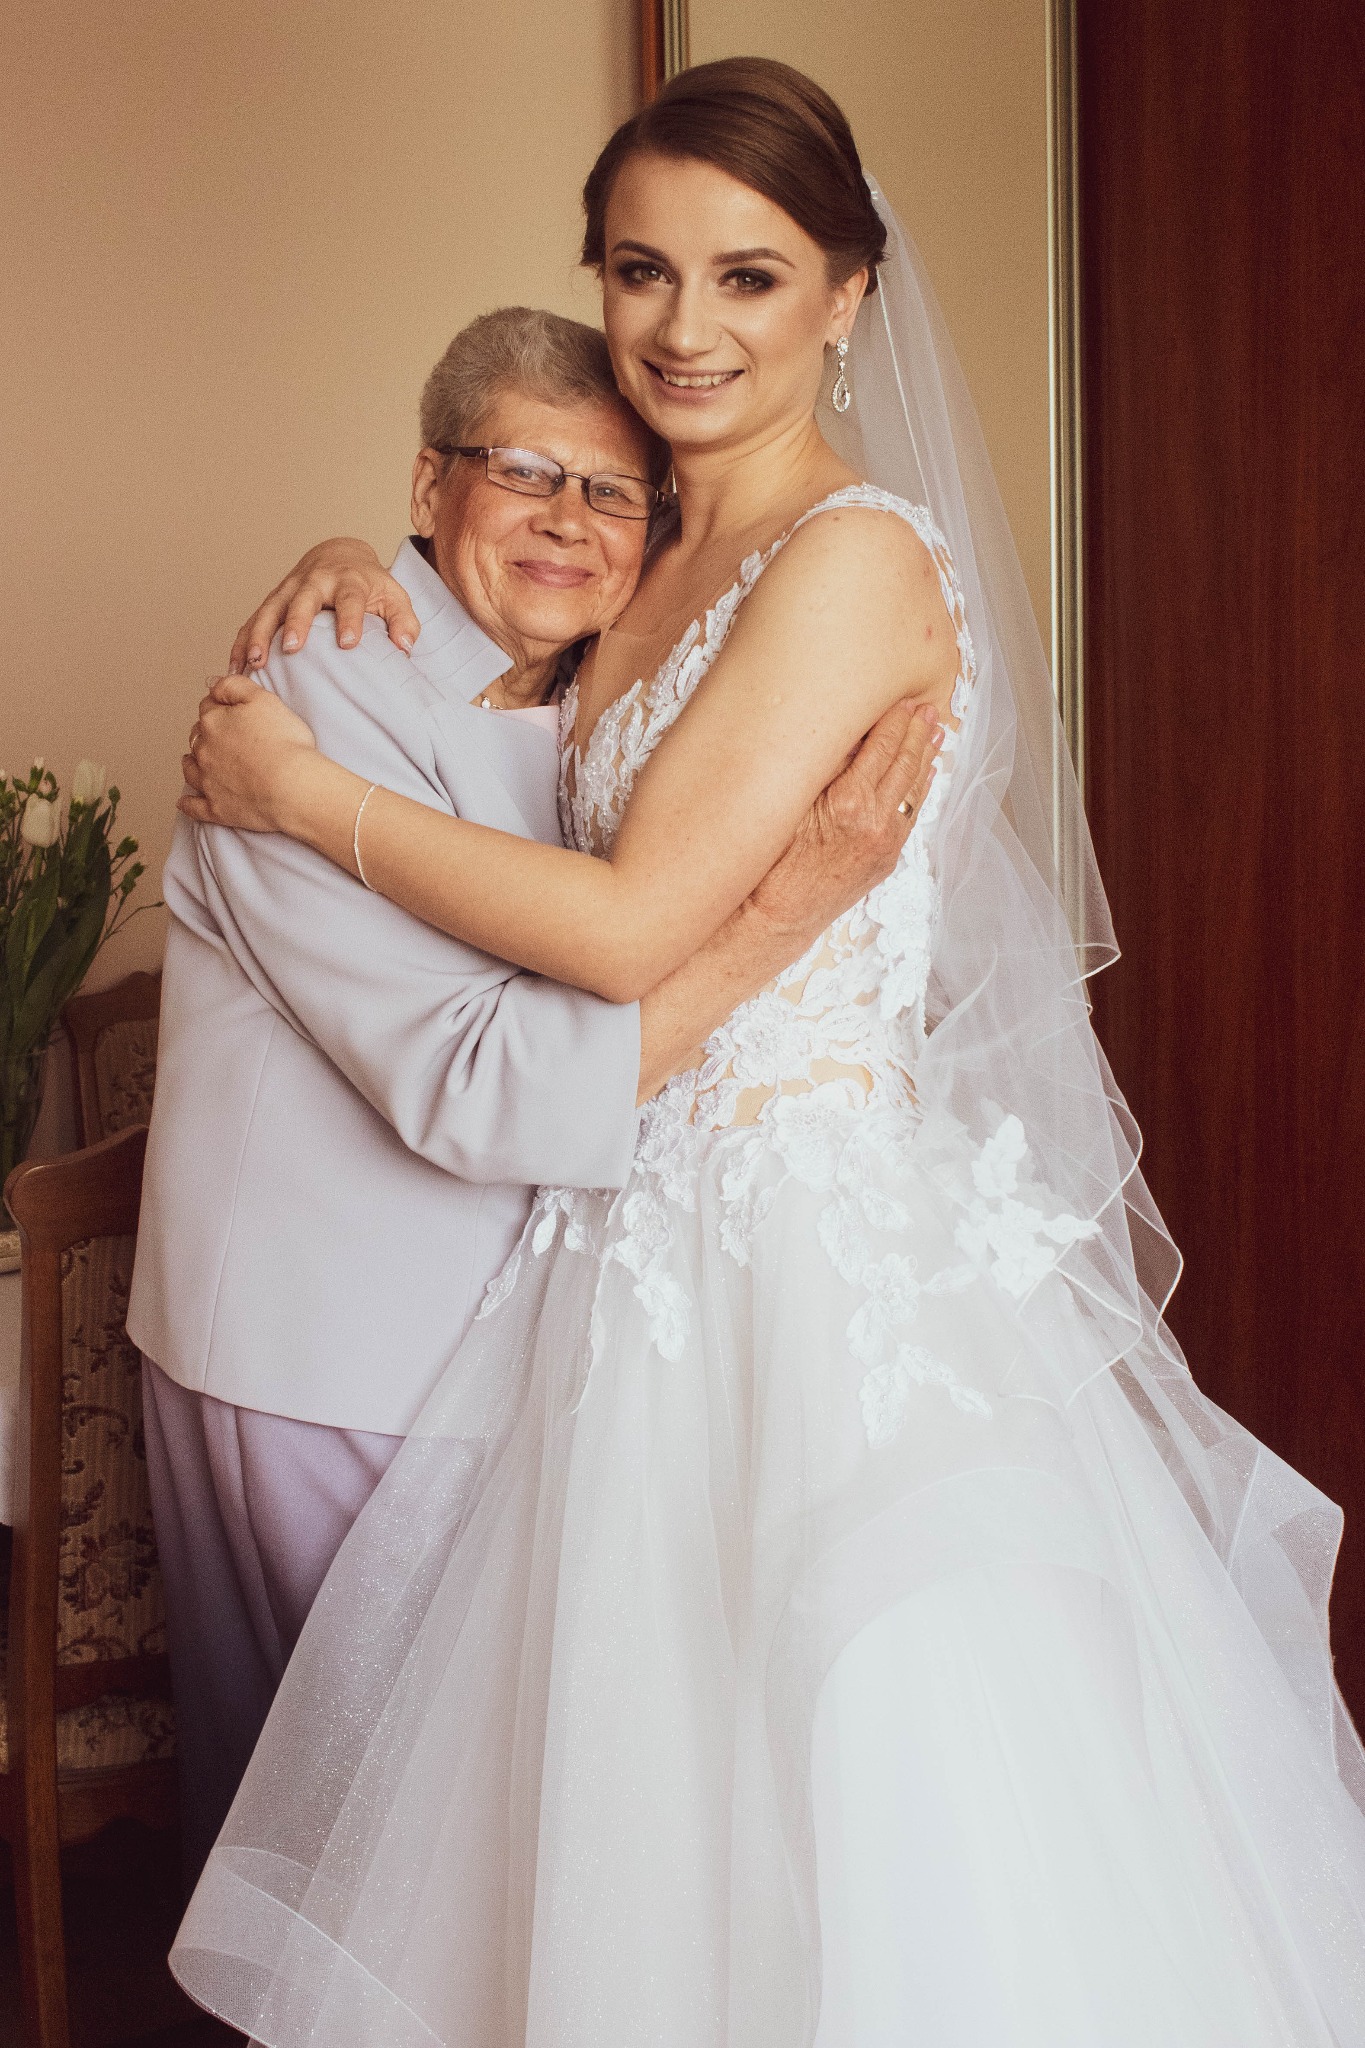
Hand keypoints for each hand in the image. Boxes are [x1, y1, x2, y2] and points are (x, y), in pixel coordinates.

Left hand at [178, 673, 321, 831]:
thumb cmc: (284, 743)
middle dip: (206, 733)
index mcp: (214, 722)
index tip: (227, 708)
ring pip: (191, 768)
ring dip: (192, 763)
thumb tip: (213, 684)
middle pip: (198, 737)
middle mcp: (204, 751)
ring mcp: (208, 782)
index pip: (208, 707)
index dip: (218, 705)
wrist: (293, 787)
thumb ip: (234, 686)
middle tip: (221, 735)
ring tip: (196, 762)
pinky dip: (188, 803)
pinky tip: (184, 802)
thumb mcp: (263, 699)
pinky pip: (194, 807)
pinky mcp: (216, 808)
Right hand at [229, 539, 420, 672]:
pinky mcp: (274, 600)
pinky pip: (254, 620)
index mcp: (349, 581)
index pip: (350, 598)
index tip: (349, 643)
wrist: (340, 555)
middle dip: (297, 623)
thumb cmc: (370, 585)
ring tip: (255, 662)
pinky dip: (243, 641)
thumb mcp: (394, 597)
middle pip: (304, 600)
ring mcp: (290, 589)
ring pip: (271, 609)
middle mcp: (316, 582)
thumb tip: (404, 646)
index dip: (349, 619)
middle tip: (293, 648)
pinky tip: (236, 665)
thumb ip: (403, 621)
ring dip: (261, 634)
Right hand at [748, 700, 942, 942]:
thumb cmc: (773, 863)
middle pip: (904, 764)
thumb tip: (847, 736)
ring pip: (914, 789)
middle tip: (928, 706)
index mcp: (851, 802)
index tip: (902, 698)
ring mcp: (886, 842)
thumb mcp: (792, 805)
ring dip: (926, 757)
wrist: (778, 916)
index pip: (881, 748)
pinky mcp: (887, 859)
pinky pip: (911, 815)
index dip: (894, 720)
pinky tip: (927, 774)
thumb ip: (823, 770)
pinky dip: (920, 789)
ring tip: (937, 731)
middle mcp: (876, 822)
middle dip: (917, 732)